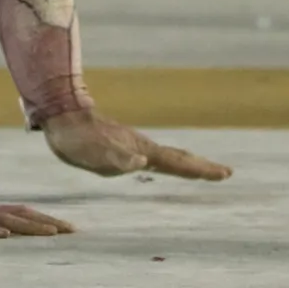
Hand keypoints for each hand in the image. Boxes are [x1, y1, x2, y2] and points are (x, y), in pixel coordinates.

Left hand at [42, 110, 233, 181]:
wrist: (62, 114)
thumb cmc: (77, 137)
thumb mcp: (93, 152)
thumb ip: (117, 158)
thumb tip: (140, 163)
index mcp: (140, 150)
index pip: (177, 162)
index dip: (201, 169)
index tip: (226, 173)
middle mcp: (141, 147)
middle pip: (179, 158)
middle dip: (202, 166)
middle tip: (226, 172)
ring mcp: (133, 146)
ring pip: (167, 156)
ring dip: (187, 163)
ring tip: (202, 169)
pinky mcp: (123, 147)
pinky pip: (151, 156)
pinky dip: (165, 161)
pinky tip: (161, 164)